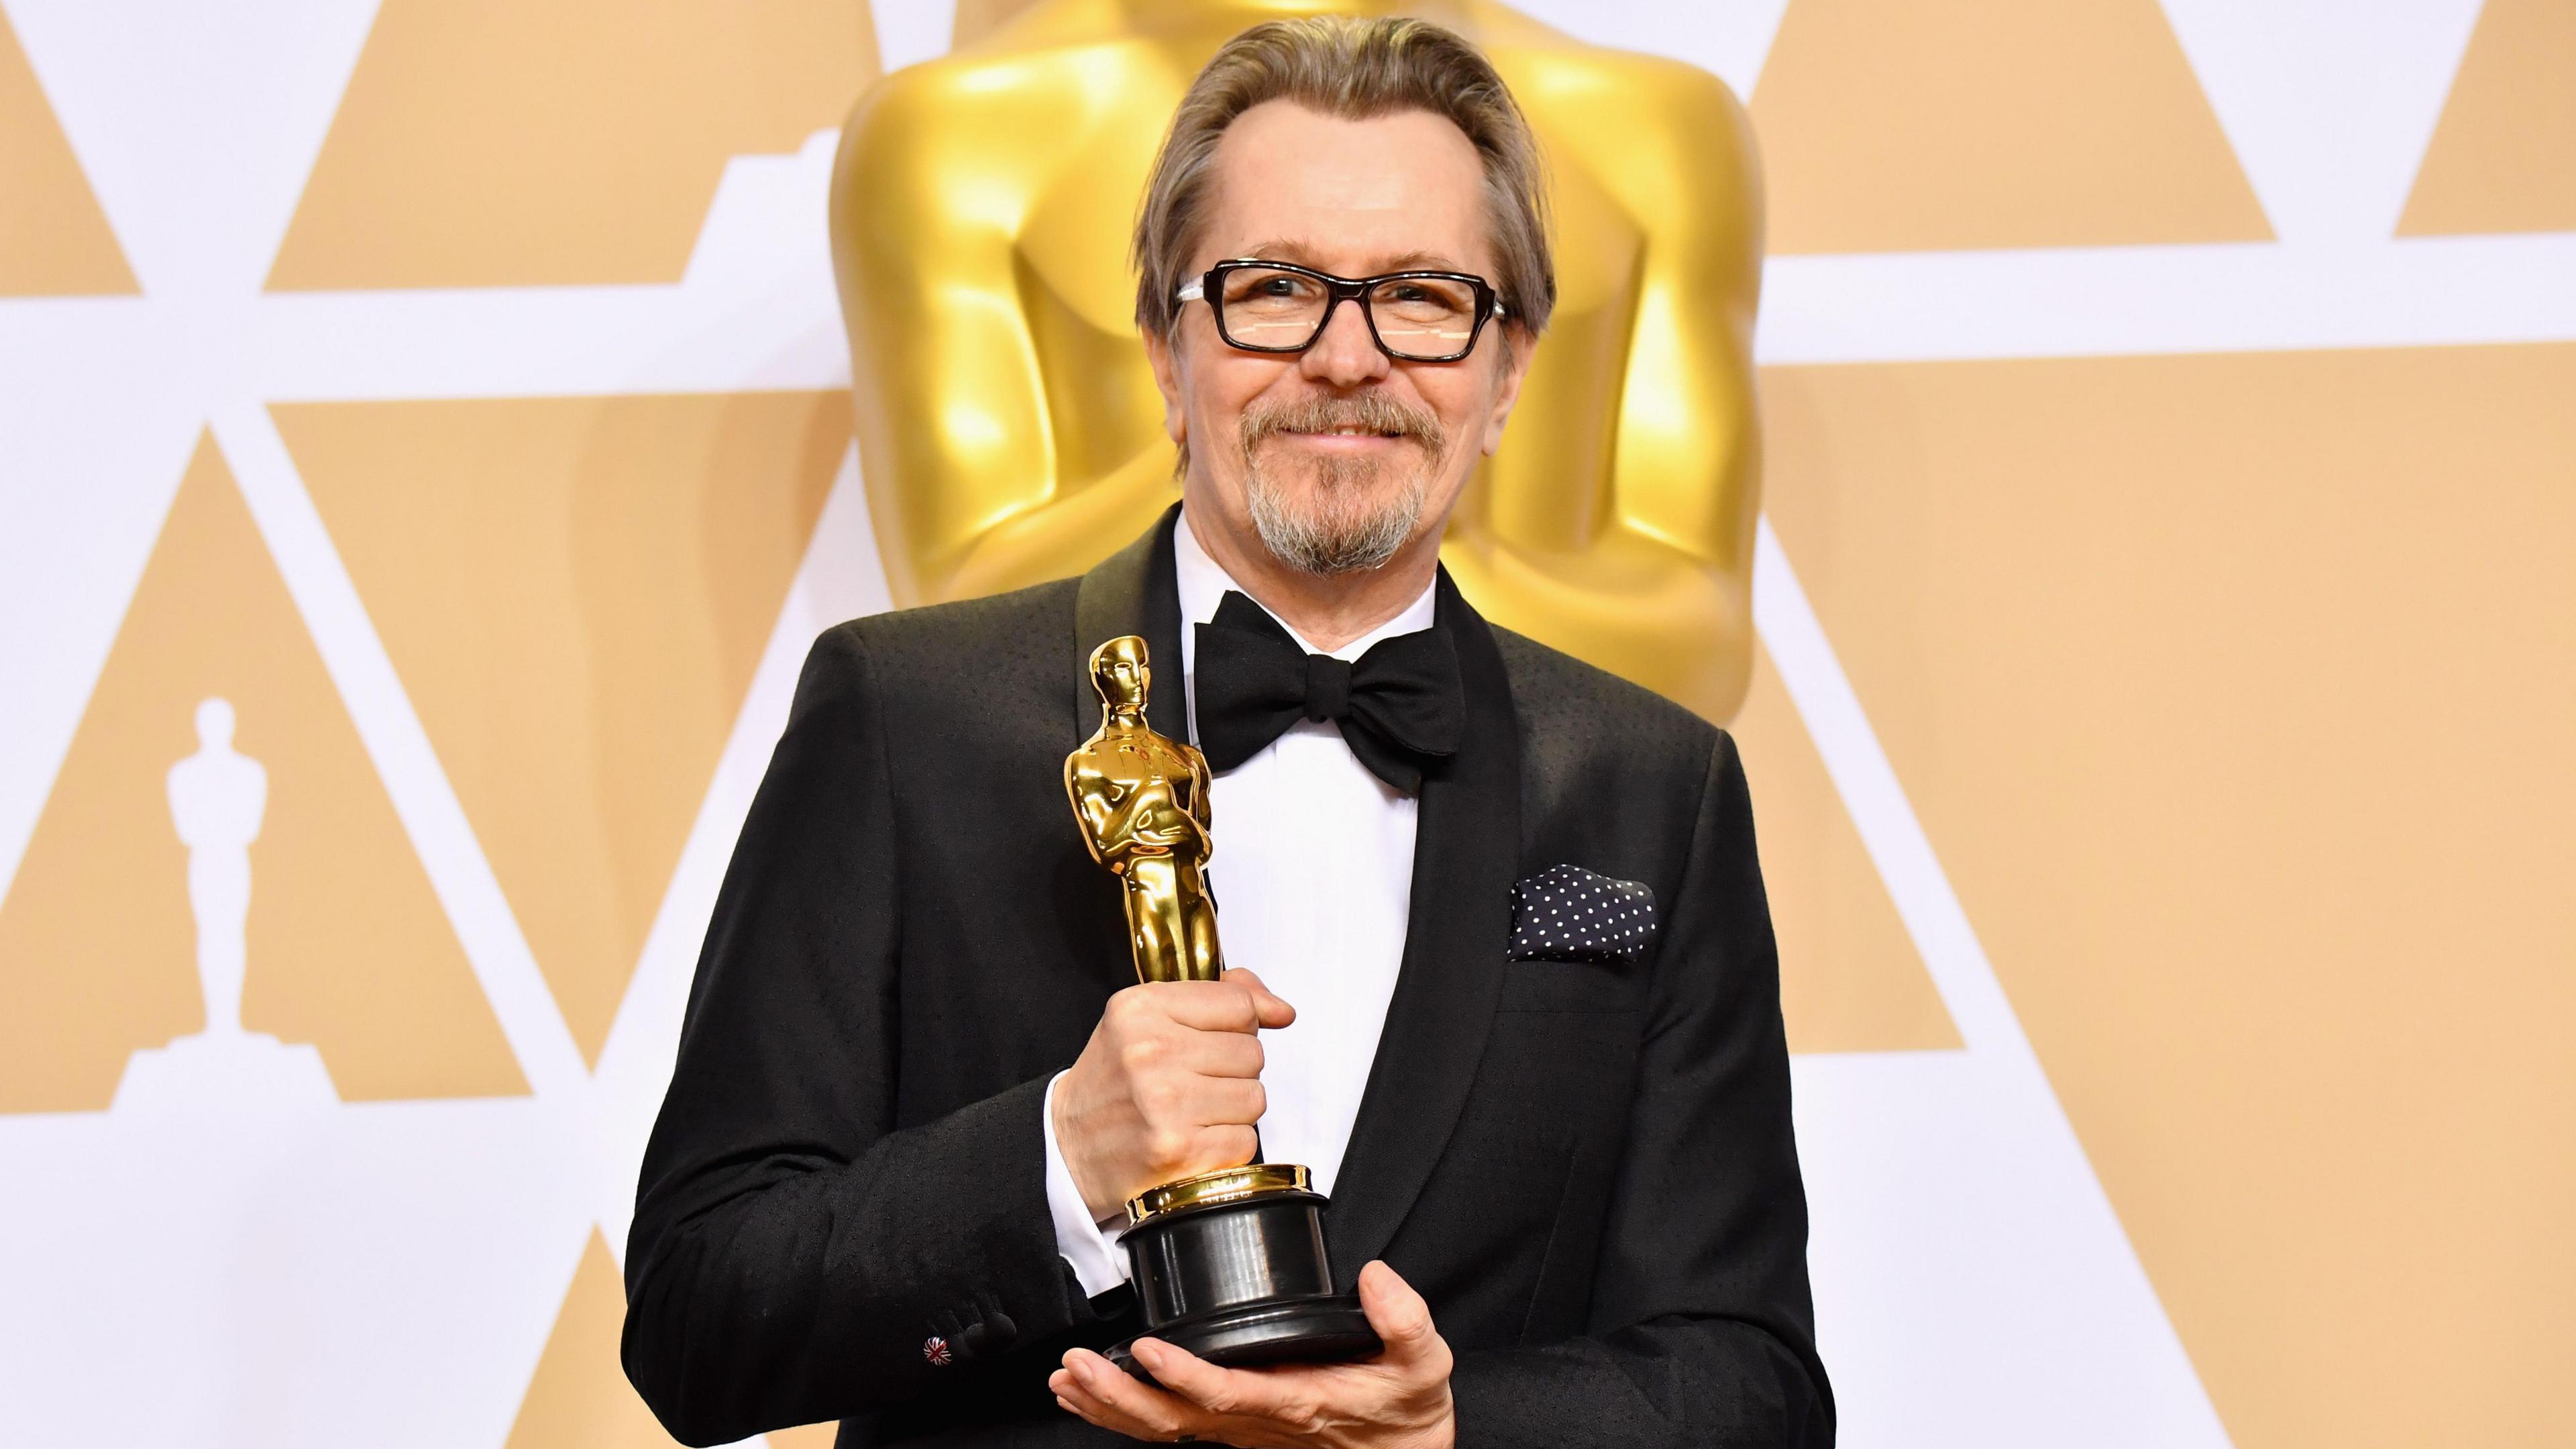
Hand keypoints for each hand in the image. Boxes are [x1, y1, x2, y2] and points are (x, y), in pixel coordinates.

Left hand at [1048, 1260, 1455, 1448]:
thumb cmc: (1410, 1414)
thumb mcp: (1425, 1364)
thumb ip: (1404, 1320)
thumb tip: (1376, 1276)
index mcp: (1297, 1403)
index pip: (1227, 1393)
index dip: (1183, 1375)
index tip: (1148, 1347)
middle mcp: (1259, 1423)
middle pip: (1174, 1421)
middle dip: (1119, 1395)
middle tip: (1077, 1366)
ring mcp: (1242, 1433)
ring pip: (1163, 1431)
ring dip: (1109, 1407)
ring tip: (1066, 1380)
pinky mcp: (1235, 1431)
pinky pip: (1169, 1430)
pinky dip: (1124, 1415)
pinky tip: (1090, 1399)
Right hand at [1054, 967, 1295, 1220]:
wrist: (1067, 1149)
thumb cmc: (1115, 1082)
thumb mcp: (1148, 1020)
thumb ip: (1218, 999)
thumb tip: (1282, 1010)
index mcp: (1141, 1008)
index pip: (1238, 1004)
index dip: (1239, 1025)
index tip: (1217, 1040)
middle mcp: (1150, 1051)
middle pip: (1252, 1052)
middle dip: (1233, 1070)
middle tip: (1193, 1083)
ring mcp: (1164, 1103)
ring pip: (1255, 1097)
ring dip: (1233, 1110)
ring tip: (1193, 1112)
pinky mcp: (1178, 1150)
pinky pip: (1245, 1140)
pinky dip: (1226, 1146)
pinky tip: (1193, 1141)